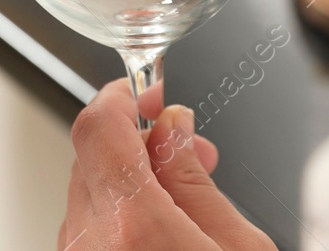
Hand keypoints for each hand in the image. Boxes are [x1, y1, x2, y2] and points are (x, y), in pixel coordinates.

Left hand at [59, 78, 274, 250]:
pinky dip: (120, 214)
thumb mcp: (239, 248)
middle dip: (141, 142)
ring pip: (89, 192)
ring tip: (185, 199)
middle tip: (191, 151)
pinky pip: (88, 228)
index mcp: (133, 226)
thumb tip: (172, 126)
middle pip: (93, 156)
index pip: (99, 127)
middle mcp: (90, 244)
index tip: (152, 93)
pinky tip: (161, 229)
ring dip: (131, 180)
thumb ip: (197, 182)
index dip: (123, 97)